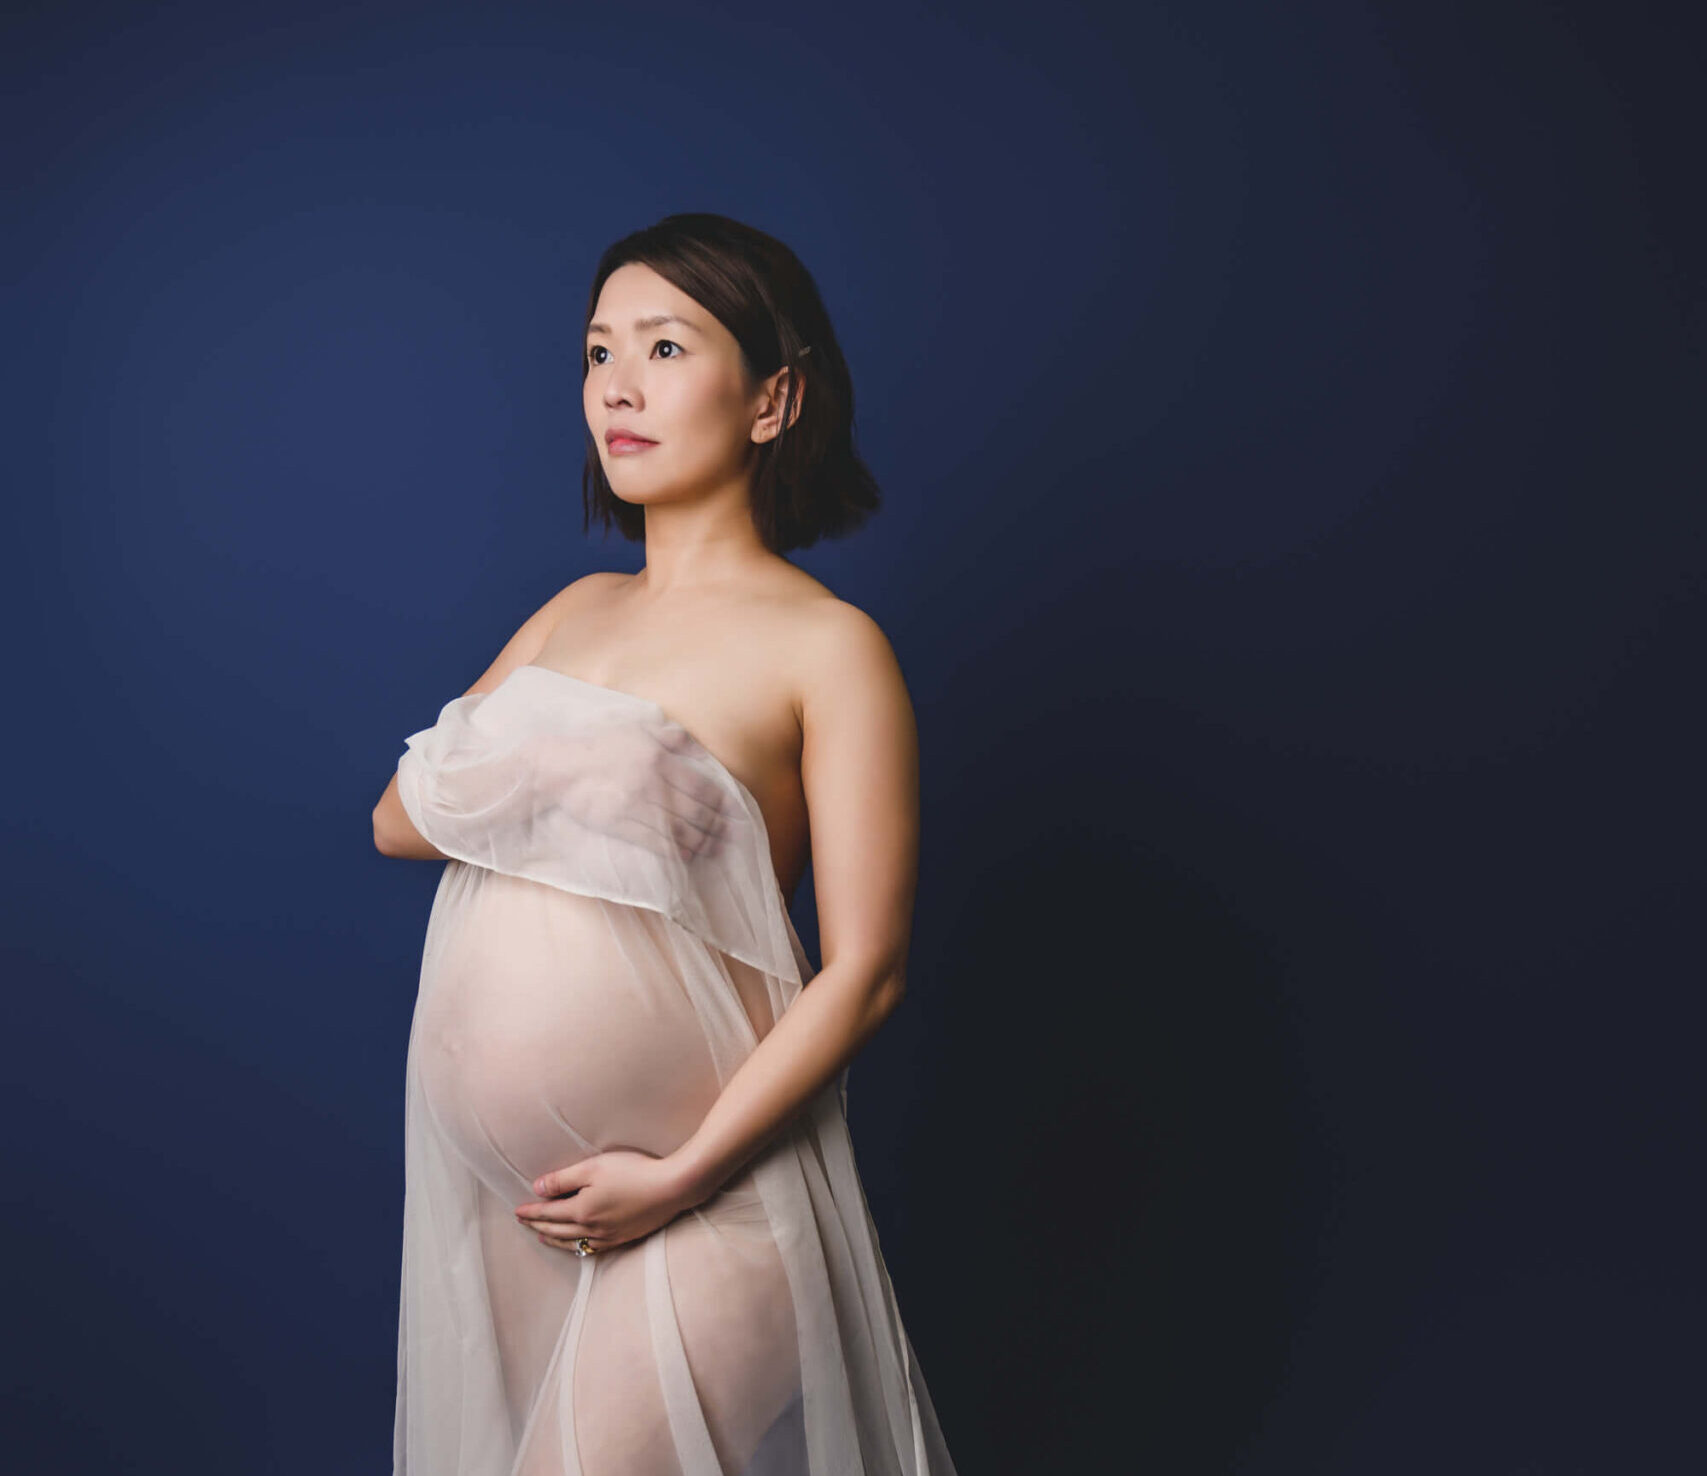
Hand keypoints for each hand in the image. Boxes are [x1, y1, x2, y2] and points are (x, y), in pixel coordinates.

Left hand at [514, 1149, 698, 1254]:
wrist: (672, 1187)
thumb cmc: (633, 1172)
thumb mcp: (594, 1167)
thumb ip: (563, 1179)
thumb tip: (537, 1189)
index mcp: (581, 1210)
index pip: (548, 1212)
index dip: (531, 1211)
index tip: (517, 1211)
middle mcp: (592, 1228)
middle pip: (557, 1229)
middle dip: (538, 1225)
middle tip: (524, 1222)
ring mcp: (609, 1236)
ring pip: (573, 1243)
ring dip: (554, 1239)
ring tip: (543, 1236)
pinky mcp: (625, 1238)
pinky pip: (593, 1248)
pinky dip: (578, 1247)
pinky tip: (578, 1244)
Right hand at [525, 726, 731, 862]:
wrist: (557, 767)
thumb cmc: (600, 745)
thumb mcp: (640, 728)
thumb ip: (675, 738)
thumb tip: (705, 754)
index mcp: (660, 758)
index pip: (703, 786)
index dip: (722, 803)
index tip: (732, 813)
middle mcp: (653, 782)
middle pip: (696, 811)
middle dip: (717, 827)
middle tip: (729, 836)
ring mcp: (636, 805)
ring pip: (681, 830)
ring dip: (702, 842)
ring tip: (713, 848)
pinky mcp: (620, 824)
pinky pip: (657, 842)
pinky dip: (678, 851)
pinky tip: (688, 855)